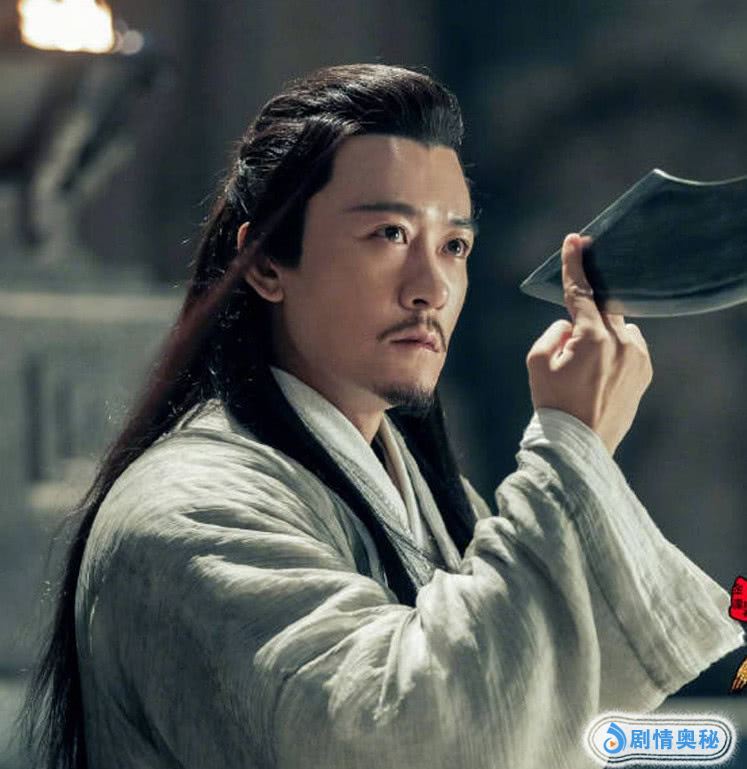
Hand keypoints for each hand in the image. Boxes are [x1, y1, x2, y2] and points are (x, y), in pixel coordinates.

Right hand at [525, 233, 652, 454]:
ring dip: (602, 335)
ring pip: (618, 329)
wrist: (578, 445)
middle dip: (586, 313)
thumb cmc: (553, 404)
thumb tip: (571, 326)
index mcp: (594, 338)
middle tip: (573, 332)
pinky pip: (629, 347)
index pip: (581, 293)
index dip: (574, 265)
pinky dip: (613, 351)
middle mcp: (623, 343)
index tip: (575, 241)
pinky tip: (598, 377)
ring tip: (584, 369)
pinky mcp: (645, 373)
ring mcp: (639, 358)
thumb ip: (554, 332)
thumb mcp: (537, 362)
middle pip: (604, 309)